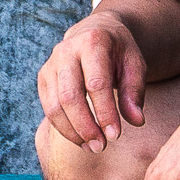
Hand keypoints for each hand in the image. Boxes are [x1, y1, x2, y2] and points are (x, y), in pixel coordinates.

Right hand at [36, 12, 148, 148]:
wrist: (97, 32)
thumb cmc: (119, 52)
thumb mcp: (135, 65)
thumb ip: (135, 92)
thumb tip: (137, 121)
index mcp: (93, 42)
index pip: (96, 83)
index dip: (105, 112)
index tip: (115, 135)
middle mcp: (67, 50)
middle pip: (70, 96)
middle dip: (85, 126)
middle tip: (101, 146)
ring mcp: (51, 64)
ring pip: (54, 106)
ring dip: (72, 132)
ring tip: (92, 147)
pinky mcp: (43, 77)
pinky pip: (48, 108)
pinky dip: (63, 128)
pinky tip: (81, 140)